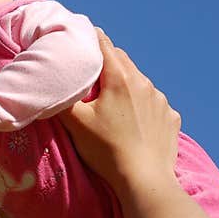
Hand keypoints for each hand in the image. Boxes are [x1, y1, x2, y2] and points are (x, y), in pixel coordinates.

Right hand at [59, 29, 180, 193]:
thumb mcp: (75, 123)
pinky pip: (153, 104)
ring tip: (110, 101)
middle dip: (106, 61)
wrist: (144, 181)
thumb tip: (48, 84)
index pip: (104, 46)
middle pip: (123, 61)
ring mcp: (161, 101)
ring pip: (139, 82)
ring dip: (125, 84)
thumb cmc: (106, 150)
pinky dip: (141, 105)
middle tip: (90, 70)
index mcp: (121, 78)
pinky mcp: (170, 118)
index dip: (90, 38)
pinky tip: (132, 121)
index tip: (80, 36)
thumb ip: (61, 99)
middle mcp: (145, 84)